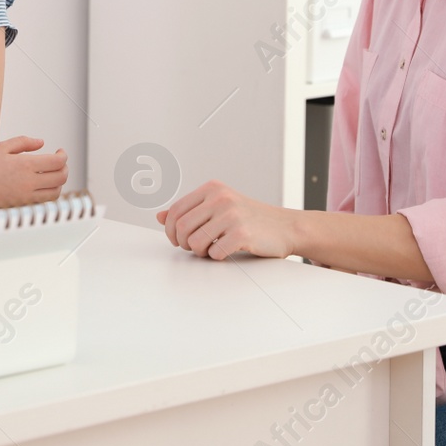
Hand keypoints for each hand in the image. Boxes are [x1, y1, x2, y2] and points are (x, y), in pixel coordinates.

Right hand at [0, 136, 67, 206]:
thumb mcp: (2, 147)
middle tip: (60, 162)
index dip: (63, 156)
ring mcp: (26, 196)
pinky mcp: (22, 206)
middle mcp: (28, 183)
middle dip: (65, 168)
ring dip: (59, 182)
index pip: (57, 162)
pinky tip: (42, 184)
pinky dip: (49, 192)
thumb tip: (42, 143)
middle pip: (61, 178)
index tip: (60, 151)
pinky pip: (44, 201)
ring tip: (52, 174)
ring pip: (56, 192)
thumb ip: (24, 142)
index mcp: (25, 165)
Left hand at [156, 179, 298, 259]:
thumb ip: (190, 210)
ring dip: (200, 252)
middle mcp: (220, 198)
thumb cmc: (249, 218)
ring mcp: (232, 215)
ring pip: (194, 242)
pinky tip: (226, 251)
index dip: (170, 230)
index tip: (177, 240)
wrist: (285, 227)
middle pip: (181, 228)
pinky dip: (217, 257)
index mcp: (212, 188)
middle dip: (183, 243)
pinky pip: (214, 253)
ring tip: (212, 249)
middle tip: (194, 248)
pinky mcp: (242, 233)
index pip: (175, 210)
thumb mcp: (218, 206)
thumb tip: (160, 217)